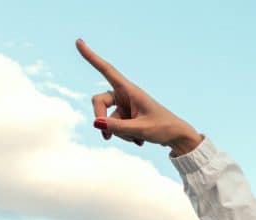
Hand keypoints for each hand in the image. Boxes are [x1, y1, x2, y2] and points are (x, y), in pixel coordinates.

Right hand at [75, 39, 202, 155]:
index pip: (107, 70)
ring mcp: (125, 107)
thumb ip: (117, 127)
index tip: (78, 42)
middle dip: (101, 118)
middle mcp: (125, 96)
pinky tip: (139, 141)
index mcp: (130, 90)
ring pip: (108, 119)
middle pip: (99, 101)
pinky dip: (125, 135)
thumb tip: (95, 123)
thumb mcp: (140, 129)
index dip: (92, 57)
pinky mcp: (127, 117)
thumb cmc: (163, 129)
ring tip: (137, 140)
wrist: (177, 138)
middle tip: (106, 137)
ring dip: (119, 133)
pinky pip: (116, 127)